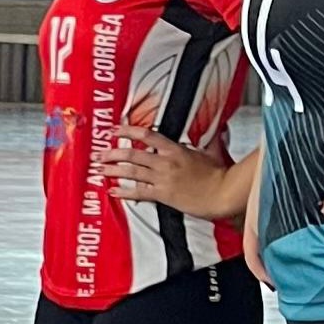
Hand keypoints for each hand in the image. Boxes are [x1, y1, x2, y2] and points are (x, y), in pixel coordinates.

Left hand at [93, 128, 242, 222]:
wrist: (223, 192)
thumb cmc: (219, 173)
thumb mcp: (211, 150)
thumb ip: (205, 140)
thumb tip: (213, 129)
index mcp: (176, 149)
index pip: (147, 135)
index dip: (128, 131)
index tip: (115, 130)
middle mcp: (166, 162)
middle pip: (133, 154)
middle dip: (112, 153)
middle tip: (100, 153)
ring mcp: (163, 179)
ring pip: (131, 172)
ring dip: (113, 171)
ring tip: (100, 170)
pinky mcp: (163, 195)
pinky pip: (138, 192)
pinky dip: (124, 192)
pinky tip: (113, 191)